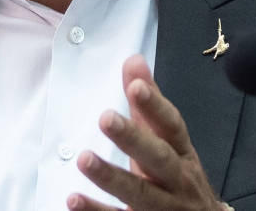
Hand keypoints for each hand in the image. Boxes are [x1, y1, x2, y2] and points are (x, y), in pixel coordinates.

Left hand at [68, 55, 223, 210]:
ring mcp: (165, 207)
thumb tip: (134, 60)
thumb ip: (148, 102)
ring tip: (84, 159)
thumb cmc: (177, 175)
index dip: (155, 106)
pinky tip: (74, 199)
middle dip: (133, 139)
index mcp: (181, 151)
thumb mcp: (167, 140)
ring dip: (111, 177)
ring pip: (140, 194)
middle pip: (158, 159)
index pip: (171, 125)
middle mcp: (177, 179)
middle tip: (106, 118)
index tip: (135, 86)